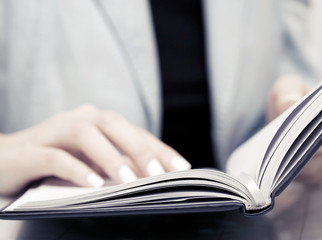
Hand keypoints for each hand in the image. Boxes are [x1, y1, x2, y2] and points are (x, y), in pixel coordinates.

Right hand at [0, 105, 190, 194]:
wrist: (4, 160)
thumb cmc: (56, 161)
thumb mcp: (91, 160)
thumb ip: (116, 163)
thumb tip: (151, 177)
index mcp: (97, 122)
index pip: (134, 132)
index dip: (159, 149)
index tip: (182, 168)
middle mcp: (79, 119)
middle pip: (114, 125)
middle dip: (139, 149)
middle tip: (160, 175)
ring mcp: (54, 132)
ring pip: (86, 135)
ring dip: (109, 158)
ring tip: (128, 182)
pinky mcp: (32, 150)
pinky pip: (55, 157)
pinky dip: (76, 169)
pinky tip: (92, 184)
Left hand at [267, 76, 321, 184]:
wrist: (285, 122)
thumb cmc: (289, 101)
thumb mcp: (285, 89)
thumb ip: (288, 92)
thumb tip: (290, 103)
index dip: (319, 122)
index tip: (298, 125)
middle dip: (307, 145)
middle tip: (285, 146)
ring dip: (303, 163)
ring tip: (283, 159)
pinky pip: (319, 177)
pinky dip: (303, 174)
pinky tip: (287, 170)